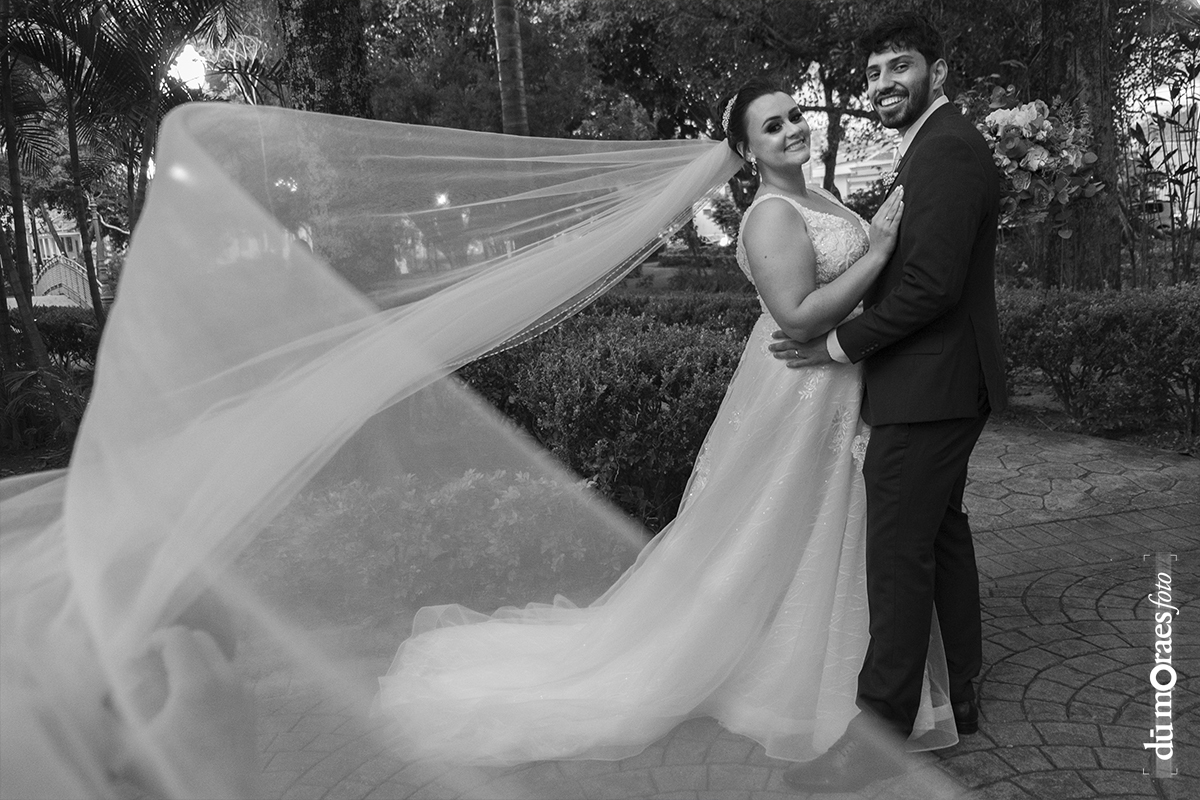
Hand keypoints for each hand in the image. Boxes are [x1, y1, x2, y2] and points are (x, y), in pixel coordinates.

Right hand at [115, 627, 257, 798]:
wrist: (224, 799)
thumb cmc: (177, 775)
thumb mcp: (130, 752)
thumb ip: (104, 723)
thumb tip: (87, 701)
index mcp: (198, 683)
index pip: (177, 636)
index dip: (152, 641)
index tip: (135, 661)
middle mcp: (226, 679)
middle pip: (200, 639)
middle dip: (173, 646)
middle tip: (149, 668)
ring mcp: (244, 691)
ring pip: (218, 657)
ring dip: (193, 662)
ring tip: (169, 688)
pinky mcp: (251, 707)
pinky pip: (229, 677)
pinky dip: (210, 678)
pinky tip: (191, 706)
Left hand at [769, 330, 832, 368]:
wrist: (838, 343)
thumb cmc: (830, 333)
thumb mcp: (819, 327)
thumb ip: (811, 326)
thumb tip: (805, 322)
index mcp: (805, 335)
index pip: (789, 333)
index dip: (780, 334)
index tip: (773, 334)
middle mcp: (803, 344)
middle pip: (787, 345)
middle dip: (777, 345)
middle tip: (769, 347)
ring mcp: (807, 353)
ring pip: (791, 354)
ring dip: (782, 354)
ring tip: (775, 355)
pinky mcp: (812, 360)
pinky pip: (801, 363)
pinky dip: (794, 364)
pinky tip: (788, 365)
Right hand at [867, 186, 903, 254]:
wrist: (876, 255)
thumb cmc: (878, 244)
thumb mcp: (875, 230)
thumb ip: (880, 222)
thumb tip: (887, 214)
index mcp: (875, 220)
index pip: (884, 205)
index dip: (890, 197)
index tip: (896, 190)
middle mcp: (879, 221)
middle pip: (888, 205)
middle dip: (895, 195)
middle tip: (900, 187)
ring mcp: (884, 226)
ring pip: (892, 210)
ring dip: (898, 199)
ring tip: (902, 192)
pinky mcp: (890, 231)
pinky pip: (896, 218)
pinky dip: (899, 210)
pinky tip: (902, 203)